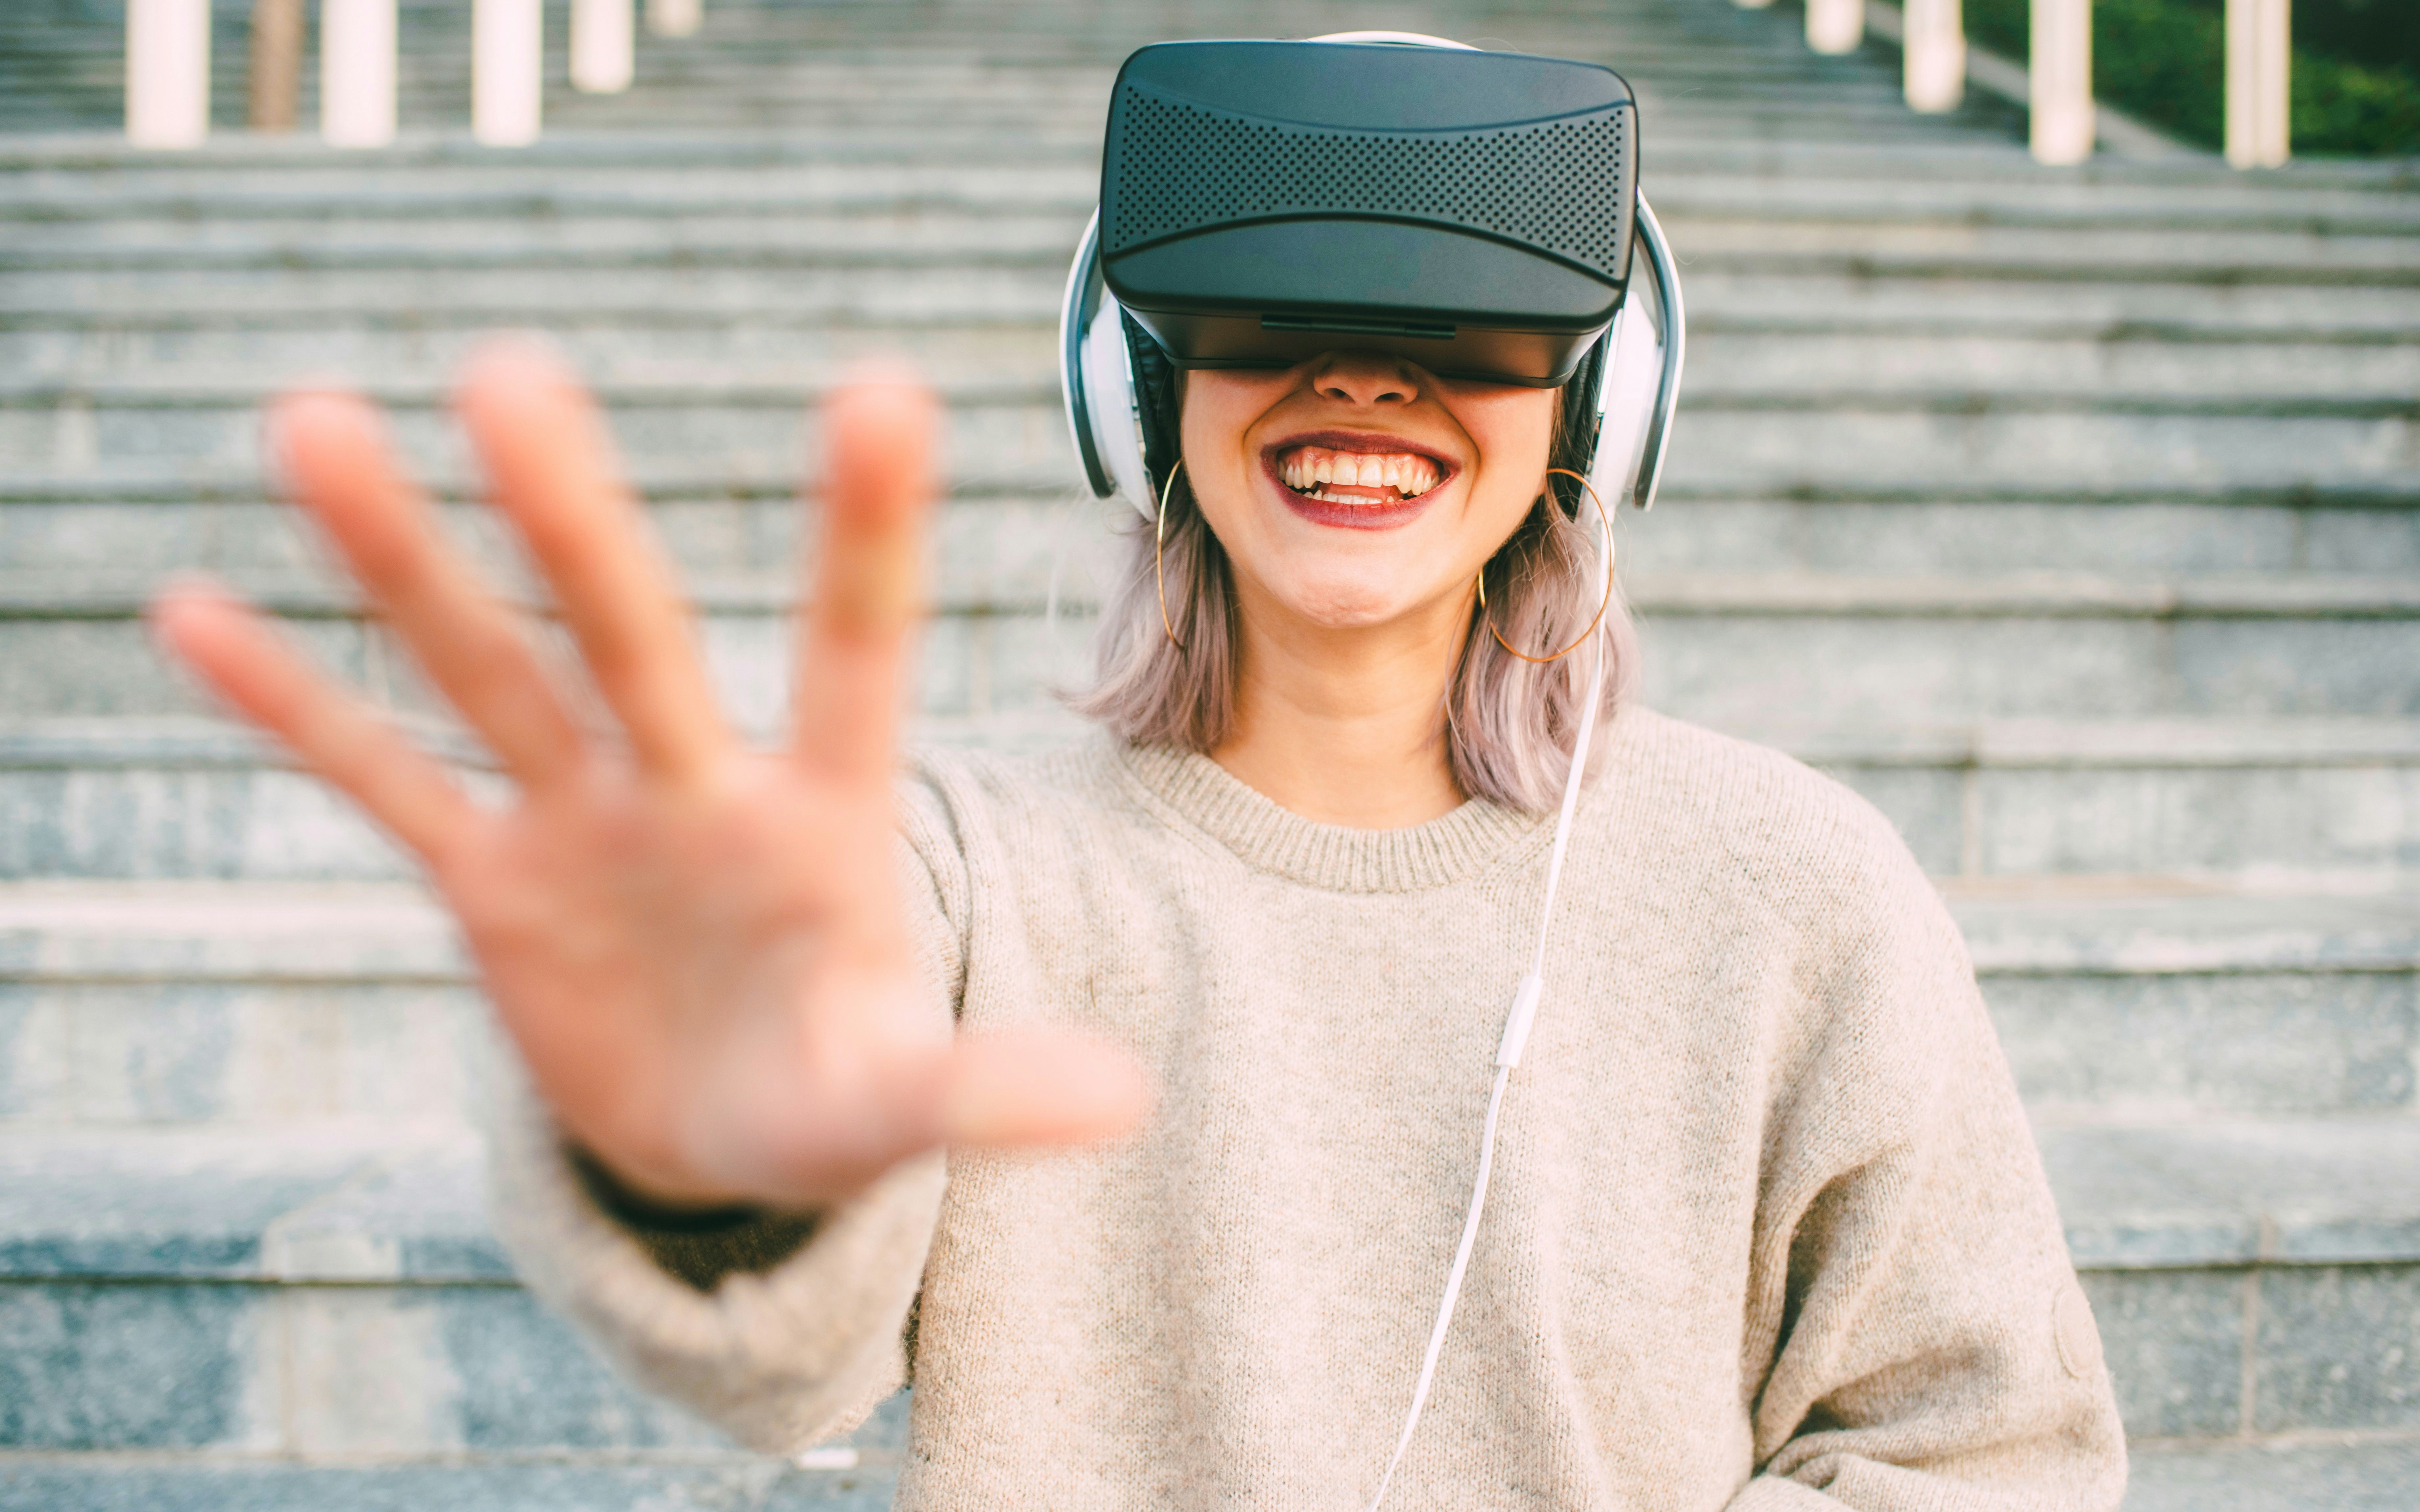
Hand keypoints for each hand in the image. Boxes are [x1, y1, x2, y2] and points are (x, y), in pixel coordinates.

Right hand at [151, 342, 1150, 1210]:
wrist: (727, 1134)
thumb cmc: (830, 1099)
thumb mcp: (896, 1107)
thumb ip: (982, 1090)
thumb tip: (1125, 1100)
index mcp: (822, 821)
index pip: (854, 649)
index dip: (866, 530)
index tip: (879, 384)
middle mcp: (696, 787)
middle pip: (630, 635)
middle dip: (568, 520)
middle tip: (504, 376)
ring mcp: (585, 821)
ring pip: (488, 670)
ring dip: (400, 562)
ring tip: (315, 423)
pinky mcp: (492, 881)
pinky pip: (383, 780)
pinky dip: (296, 710)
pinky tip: (191, 614)